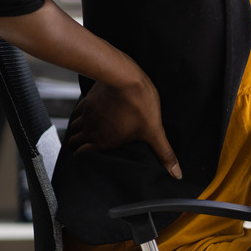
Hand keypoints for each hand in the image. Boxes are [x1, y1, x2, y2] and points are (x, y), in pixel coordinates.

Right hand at [66, 79, 182, 179]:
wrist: (124, 77)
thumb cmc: (139, 103)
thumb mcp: (154, 131)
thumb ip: (163, 153)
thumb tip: (176, 172)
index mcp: (104, 141)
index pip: (82, 156)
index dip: (84, 158)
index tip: (90, 159)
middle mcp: (91, 130)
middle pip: (74, 143)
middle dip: (79, 146)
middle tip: (87, 146)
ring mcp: (87, 114)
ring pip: (74, 127)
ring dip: (78, 131)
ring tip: (88, 132)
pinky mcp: (88, 100)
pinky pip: (78, 111)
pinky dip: (81, 115)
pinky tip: (91, 113)